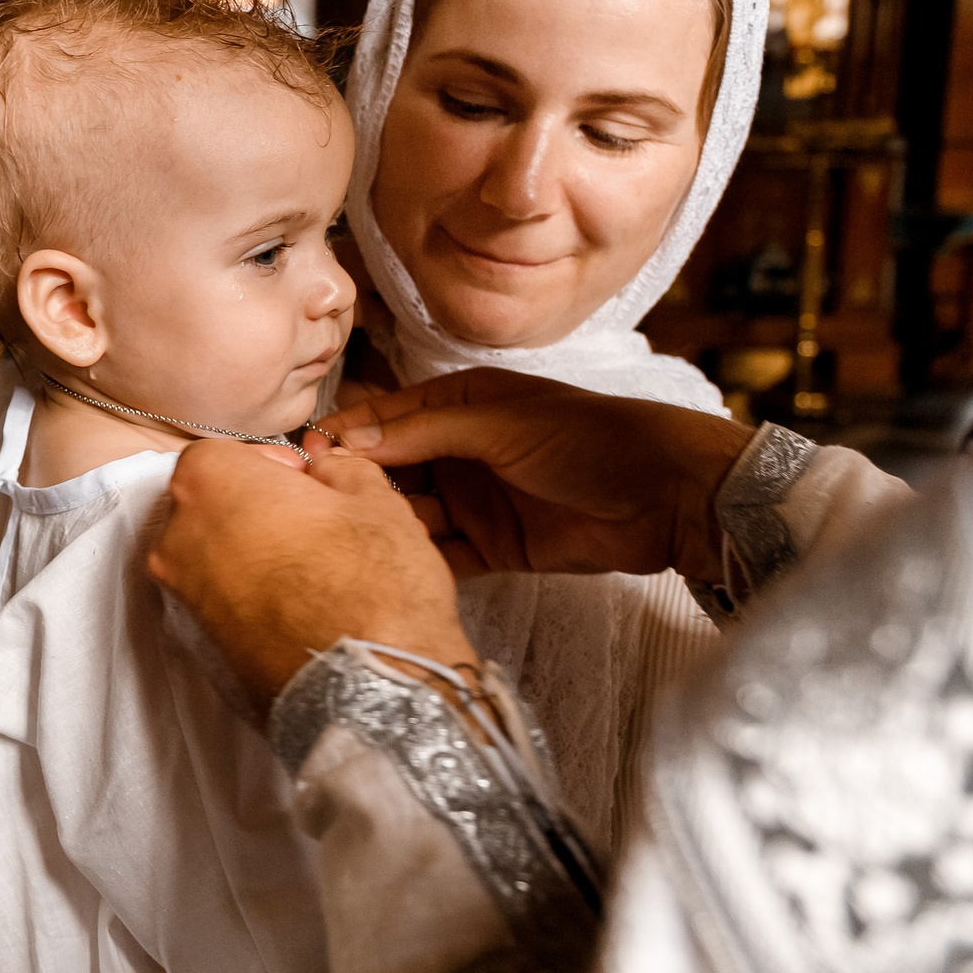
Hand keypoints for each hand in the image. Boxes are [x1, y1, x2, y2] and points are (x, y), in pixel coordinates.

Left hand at [150, 441, 471, 703]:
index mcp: (208, 481)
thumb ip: (340, 469)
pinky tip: (303, 604)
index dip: (272, 466)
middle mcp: (179, 536)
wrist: (372, 684)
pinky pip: (224, 599)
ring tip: (316, 568)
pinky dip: (253, 595)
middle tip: (316, 524)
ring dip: (257, 552)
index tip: (307, 483)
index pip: (226, 453)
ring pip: (217, 554)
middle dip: (259, 508)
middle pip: (214, 504)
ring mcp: (185, 594)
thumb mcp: (374, 499)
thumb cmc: (373, 584)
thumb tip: (328, 470)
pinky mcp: (201, 641)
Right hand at [312, 368, 752, 585]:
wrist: (668, 496)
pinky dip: (418, 561)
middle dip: (354, 486)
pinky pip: (443, 555)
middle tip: (311, 507)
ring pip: (411, 515)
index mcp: (460, 404)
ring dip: (382, 525)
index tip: (303, 457)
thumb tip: (349, 438)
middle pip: (391, 470)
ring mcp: (476, 500)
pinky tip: (386, 568)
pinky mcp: (494, 546)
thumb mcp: (500, 422)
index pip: (386, 418)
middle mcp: (460, 450)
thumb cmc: (590, 438)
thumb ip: (424, 430)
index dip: (346, 436)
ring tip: (345, 539)